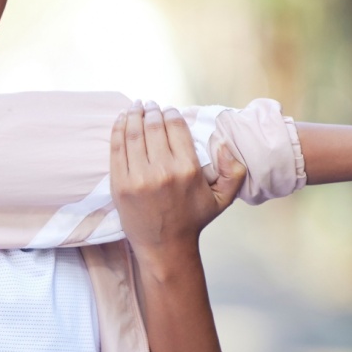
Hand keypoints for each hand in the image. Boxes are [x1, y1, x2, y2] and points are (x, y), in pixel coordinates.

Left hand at [110, 100, 246, 256]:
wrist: (164, 247)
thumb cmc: (192, 220)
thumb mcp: (222, 199)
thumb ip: (233, 171)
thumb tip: (224, 144)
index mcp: (188, 170)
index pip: (176, 128)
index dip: (171, 114)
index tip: (168, 110)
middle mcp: (163, 171)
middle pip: (154, 127)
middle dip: (151, 111)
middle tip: (149, 105)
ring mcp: (139, 177)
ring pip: (134, 134)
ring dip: (133, 115)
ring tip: (135, 107)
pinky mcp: (120, 184)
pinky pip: (117, 149)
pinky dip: (118, 129)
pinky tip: (121, 120)